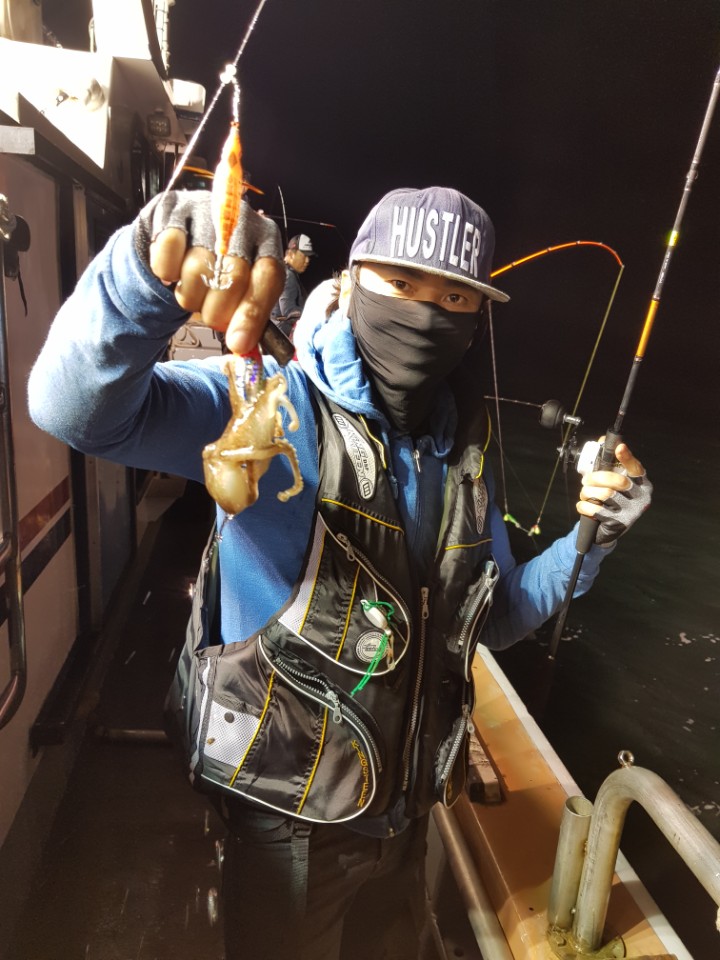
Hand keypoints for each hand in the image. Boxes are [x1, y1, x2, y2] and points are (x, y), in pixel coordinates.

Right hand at [136, 190, 284, 354]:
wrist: (180, 241)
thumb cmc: (216, 273)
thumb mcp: (241, 294)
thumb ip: (248, 319)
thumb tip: (243, 349)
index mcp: (267, 242)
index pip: (268, 278)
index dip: (252, 314)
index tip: (237, 343)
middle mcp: (242, 219)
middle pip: (233, 275)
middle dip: (218, 310)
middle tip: (211, 319)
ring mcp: (207, 209)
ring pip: (198, 267)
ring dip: (190, 295)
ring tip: (192, 294)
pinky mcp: (172, 207)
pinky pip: (167, 249)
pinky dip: (167, 271)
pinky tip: (172, 274)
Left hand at [577, 442, 652, 545]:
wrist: (610, 529)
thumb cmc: (612, 500)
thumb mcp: (614, 482)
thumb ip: (610, 464)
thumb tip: (602, 440)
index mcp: (642, 483)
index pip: (636, 468)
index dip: (627, 458)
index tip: (619, 448)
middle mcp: (641, 497)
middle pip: (618, 480)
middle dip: (596, 477)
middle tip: (585, 479)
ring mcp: (632, 511)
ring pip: (605, 494)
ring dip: (588, 492)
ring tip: (584, 493)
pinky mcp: (619, 523)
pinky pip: (596, 509)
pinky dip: (584, 505)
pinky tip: (582, 504)